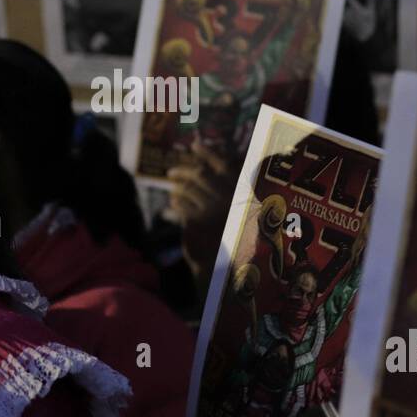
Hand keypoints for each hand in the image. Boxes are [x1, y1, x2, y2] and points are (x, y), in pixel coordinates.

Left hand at [167, 141, 236, 285]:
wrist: (233, 270)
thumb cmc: (241, 243)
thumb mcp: (244, 215)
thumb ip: (233, 195)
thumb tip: (215, 174)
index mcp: (243, 192)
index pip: (223, 164)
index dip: (208, 153)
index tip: (195, 145)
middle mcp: (229, 197)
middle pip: (201, 175)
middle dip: (184, 170)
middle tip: (172, 170)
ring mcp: (212, 209)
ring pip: (189, 189)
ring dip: (178, 186)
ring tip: (171, 186)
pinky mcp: (197, 222)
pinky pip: (182, 206)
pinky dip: (176, 203)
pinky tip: (172, 205)